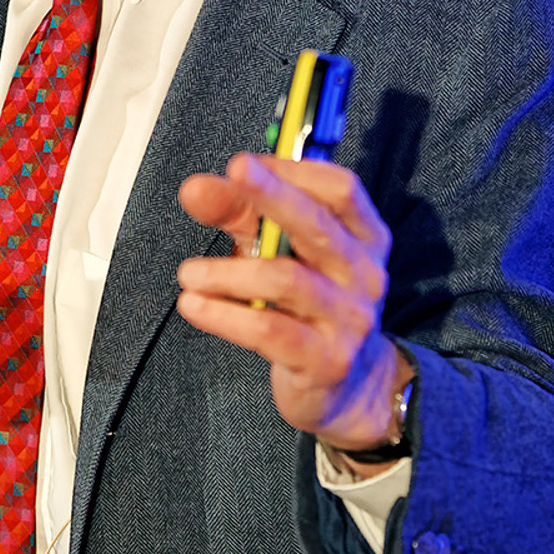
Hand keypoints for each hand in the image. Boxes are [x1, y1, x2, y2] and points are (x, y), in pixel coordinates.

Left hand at [176, 154, 410, 465]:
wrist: (349, 388)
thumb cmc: (308, 305)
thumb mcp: (279, 251)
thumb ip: (239, 215)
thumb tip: (195, 188)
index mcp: (363, 236)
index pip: (340, 189)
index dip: (292, 170)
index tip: (243, 165)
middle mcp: (364, 273)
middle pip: (317, 224)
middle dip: (270, 195)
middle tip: (225, 177)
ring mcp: (350, 319)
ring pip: (287, 280)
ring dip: (228, 272)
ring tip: (189, 273)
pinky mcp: (327, 360)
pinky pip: (271, 330)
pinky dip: (225, 315)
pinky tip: (194, 305)